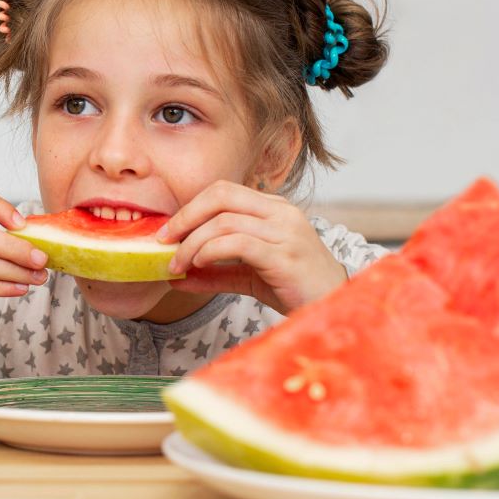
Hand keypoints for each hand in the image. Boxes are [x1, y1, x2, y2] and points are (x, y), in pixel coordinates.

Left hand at [157, 180, 346, 314]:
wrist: (334, 308)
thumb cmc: (296, 289)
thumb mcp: (250, 276)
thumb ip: (215, 273)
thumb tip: (176, 276)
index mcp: (274, 209)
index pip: (223, 190)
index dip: (190, 207)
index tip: (168, 232)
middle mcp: (280, 213)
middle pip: (220, 195)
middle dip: (185, 217)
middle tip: (164, 241)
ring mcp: (285, 232)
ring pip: (224, 221)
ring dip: (192, 243)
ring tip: (177, 264)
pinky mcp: (284, 255)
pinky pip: (237, 243)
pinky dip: (209, 252)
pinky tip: (197, 266)